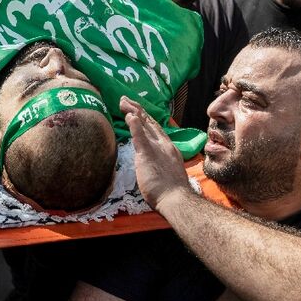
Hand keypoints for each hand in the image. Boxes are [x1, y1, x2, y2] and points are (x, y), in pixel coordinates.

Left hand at [121, 96, 191, 210]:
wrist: (177, 200)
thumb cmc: (172, 193)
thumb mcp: (167, 173)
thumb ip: (159, 165)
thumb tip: (153, 166)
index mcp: (169, 149)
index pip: (155, 129)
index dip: (145, 118)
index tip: (137, 110)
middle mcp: (164, 144)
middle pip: (149, 122)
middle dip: (137, 109)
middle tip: (125, 100)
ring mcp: (157, 148)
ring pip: (144, 124)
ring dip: (132, 111)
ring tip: (123, 101)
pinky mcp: (148, 154)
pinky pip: (139, 136)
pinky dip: (134, 124)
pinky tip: (129, 115)